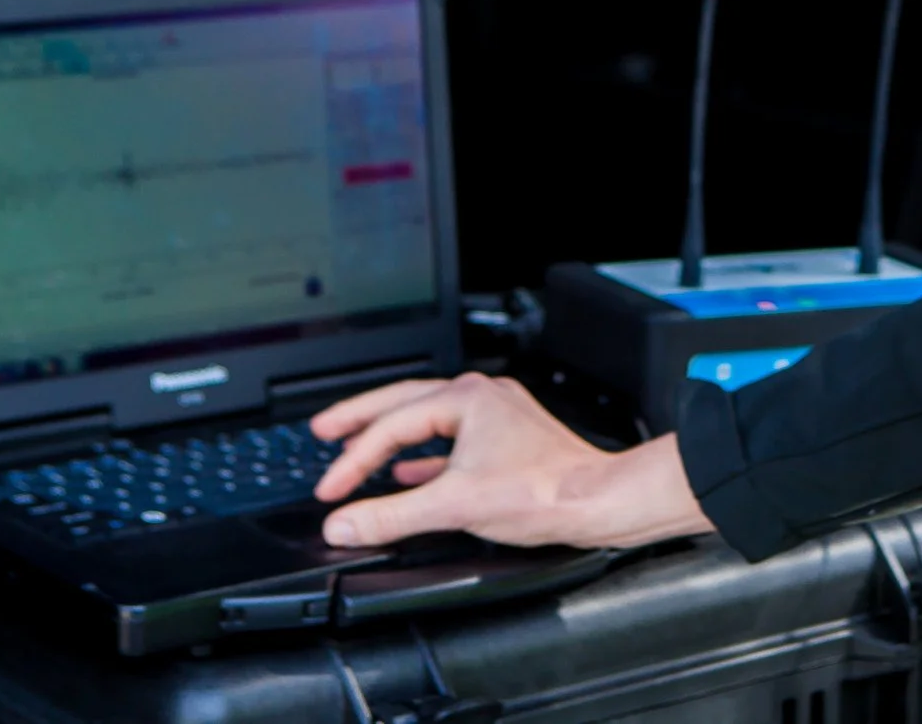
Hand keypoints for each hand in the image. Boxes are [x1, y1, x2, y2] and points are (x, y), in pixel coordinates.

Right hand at [309, 372, 714, 550]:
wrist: (598, 501)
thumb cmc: (545, 492)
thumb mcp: (453, 506)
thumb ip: (391, 515)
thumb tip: (344, 523)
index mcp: (466, 398)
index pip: (392, 425)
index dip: (353, 458)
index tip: (331, 489)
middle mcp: (482, 397)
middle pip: (404, 402)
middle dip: (361, 419)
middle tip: (323, 430)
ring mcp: (497, 417)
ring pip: (429, 421)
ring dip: (392, 439)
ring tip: (359, 452)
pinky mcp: (508, 441)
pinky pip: (452, 442)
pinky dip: (424, 458)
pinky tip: (409, 475)